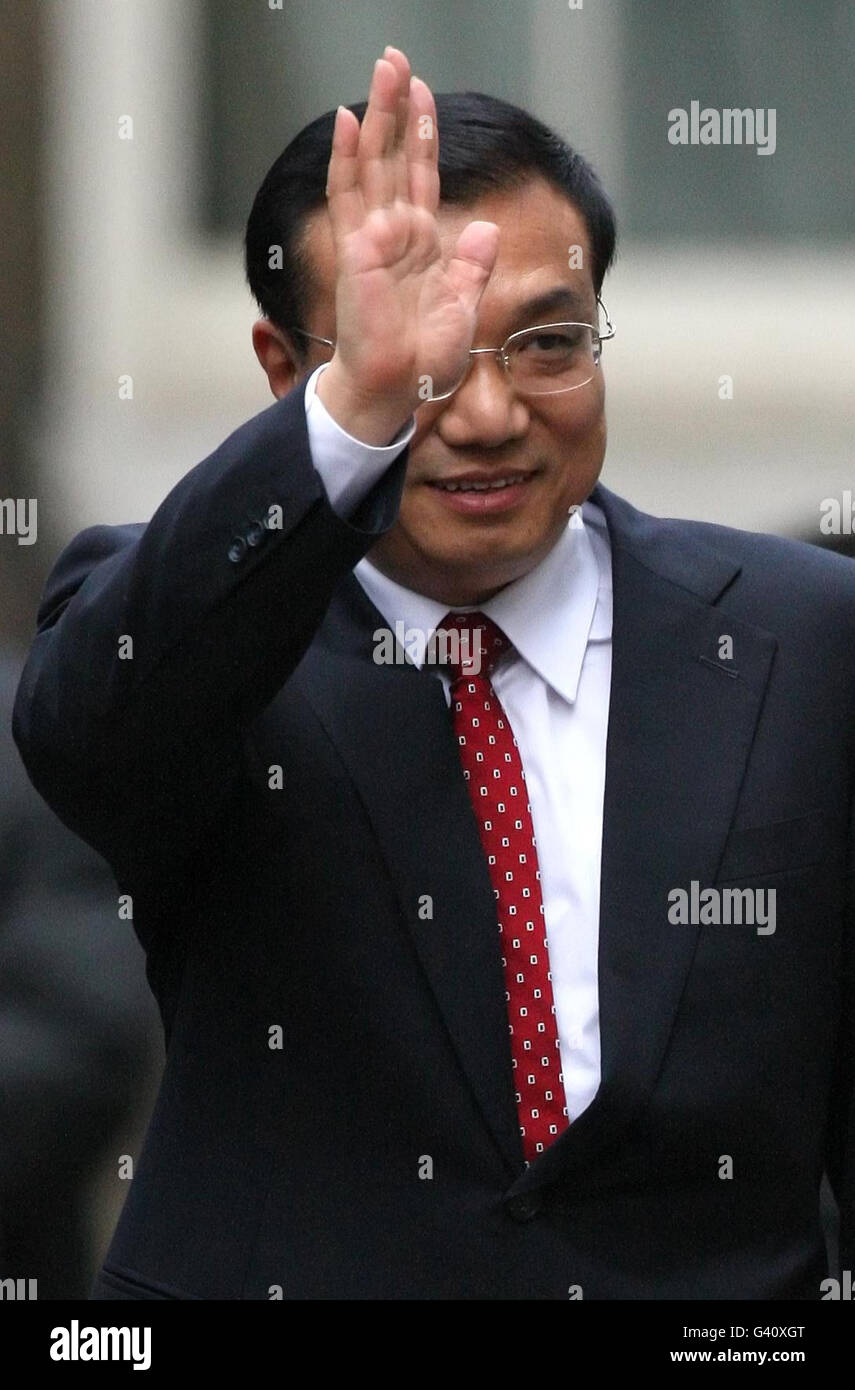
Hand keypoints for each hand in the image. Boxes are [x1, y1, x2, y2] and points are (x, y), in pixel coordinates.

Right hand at [317, 47, 499, 443]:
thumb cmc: (423, 359)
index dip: (424, 133)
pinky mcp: (358, 251)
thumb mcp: (463, 307)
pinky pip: (349, 196)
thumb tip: (487, 227)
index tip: (424, 92)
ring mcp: (372, 239)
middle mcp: (394, 233)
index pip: (421, 176)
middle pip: (393, 156)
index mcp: (421, 244)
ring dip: (376, 115)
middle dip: (395, 106)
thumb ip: (472, 266)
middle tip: (395, 57)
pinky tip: (347, 119)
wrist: (397, 389)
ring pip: (372, 163)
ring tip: (382, 69)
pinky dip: (347, 157)